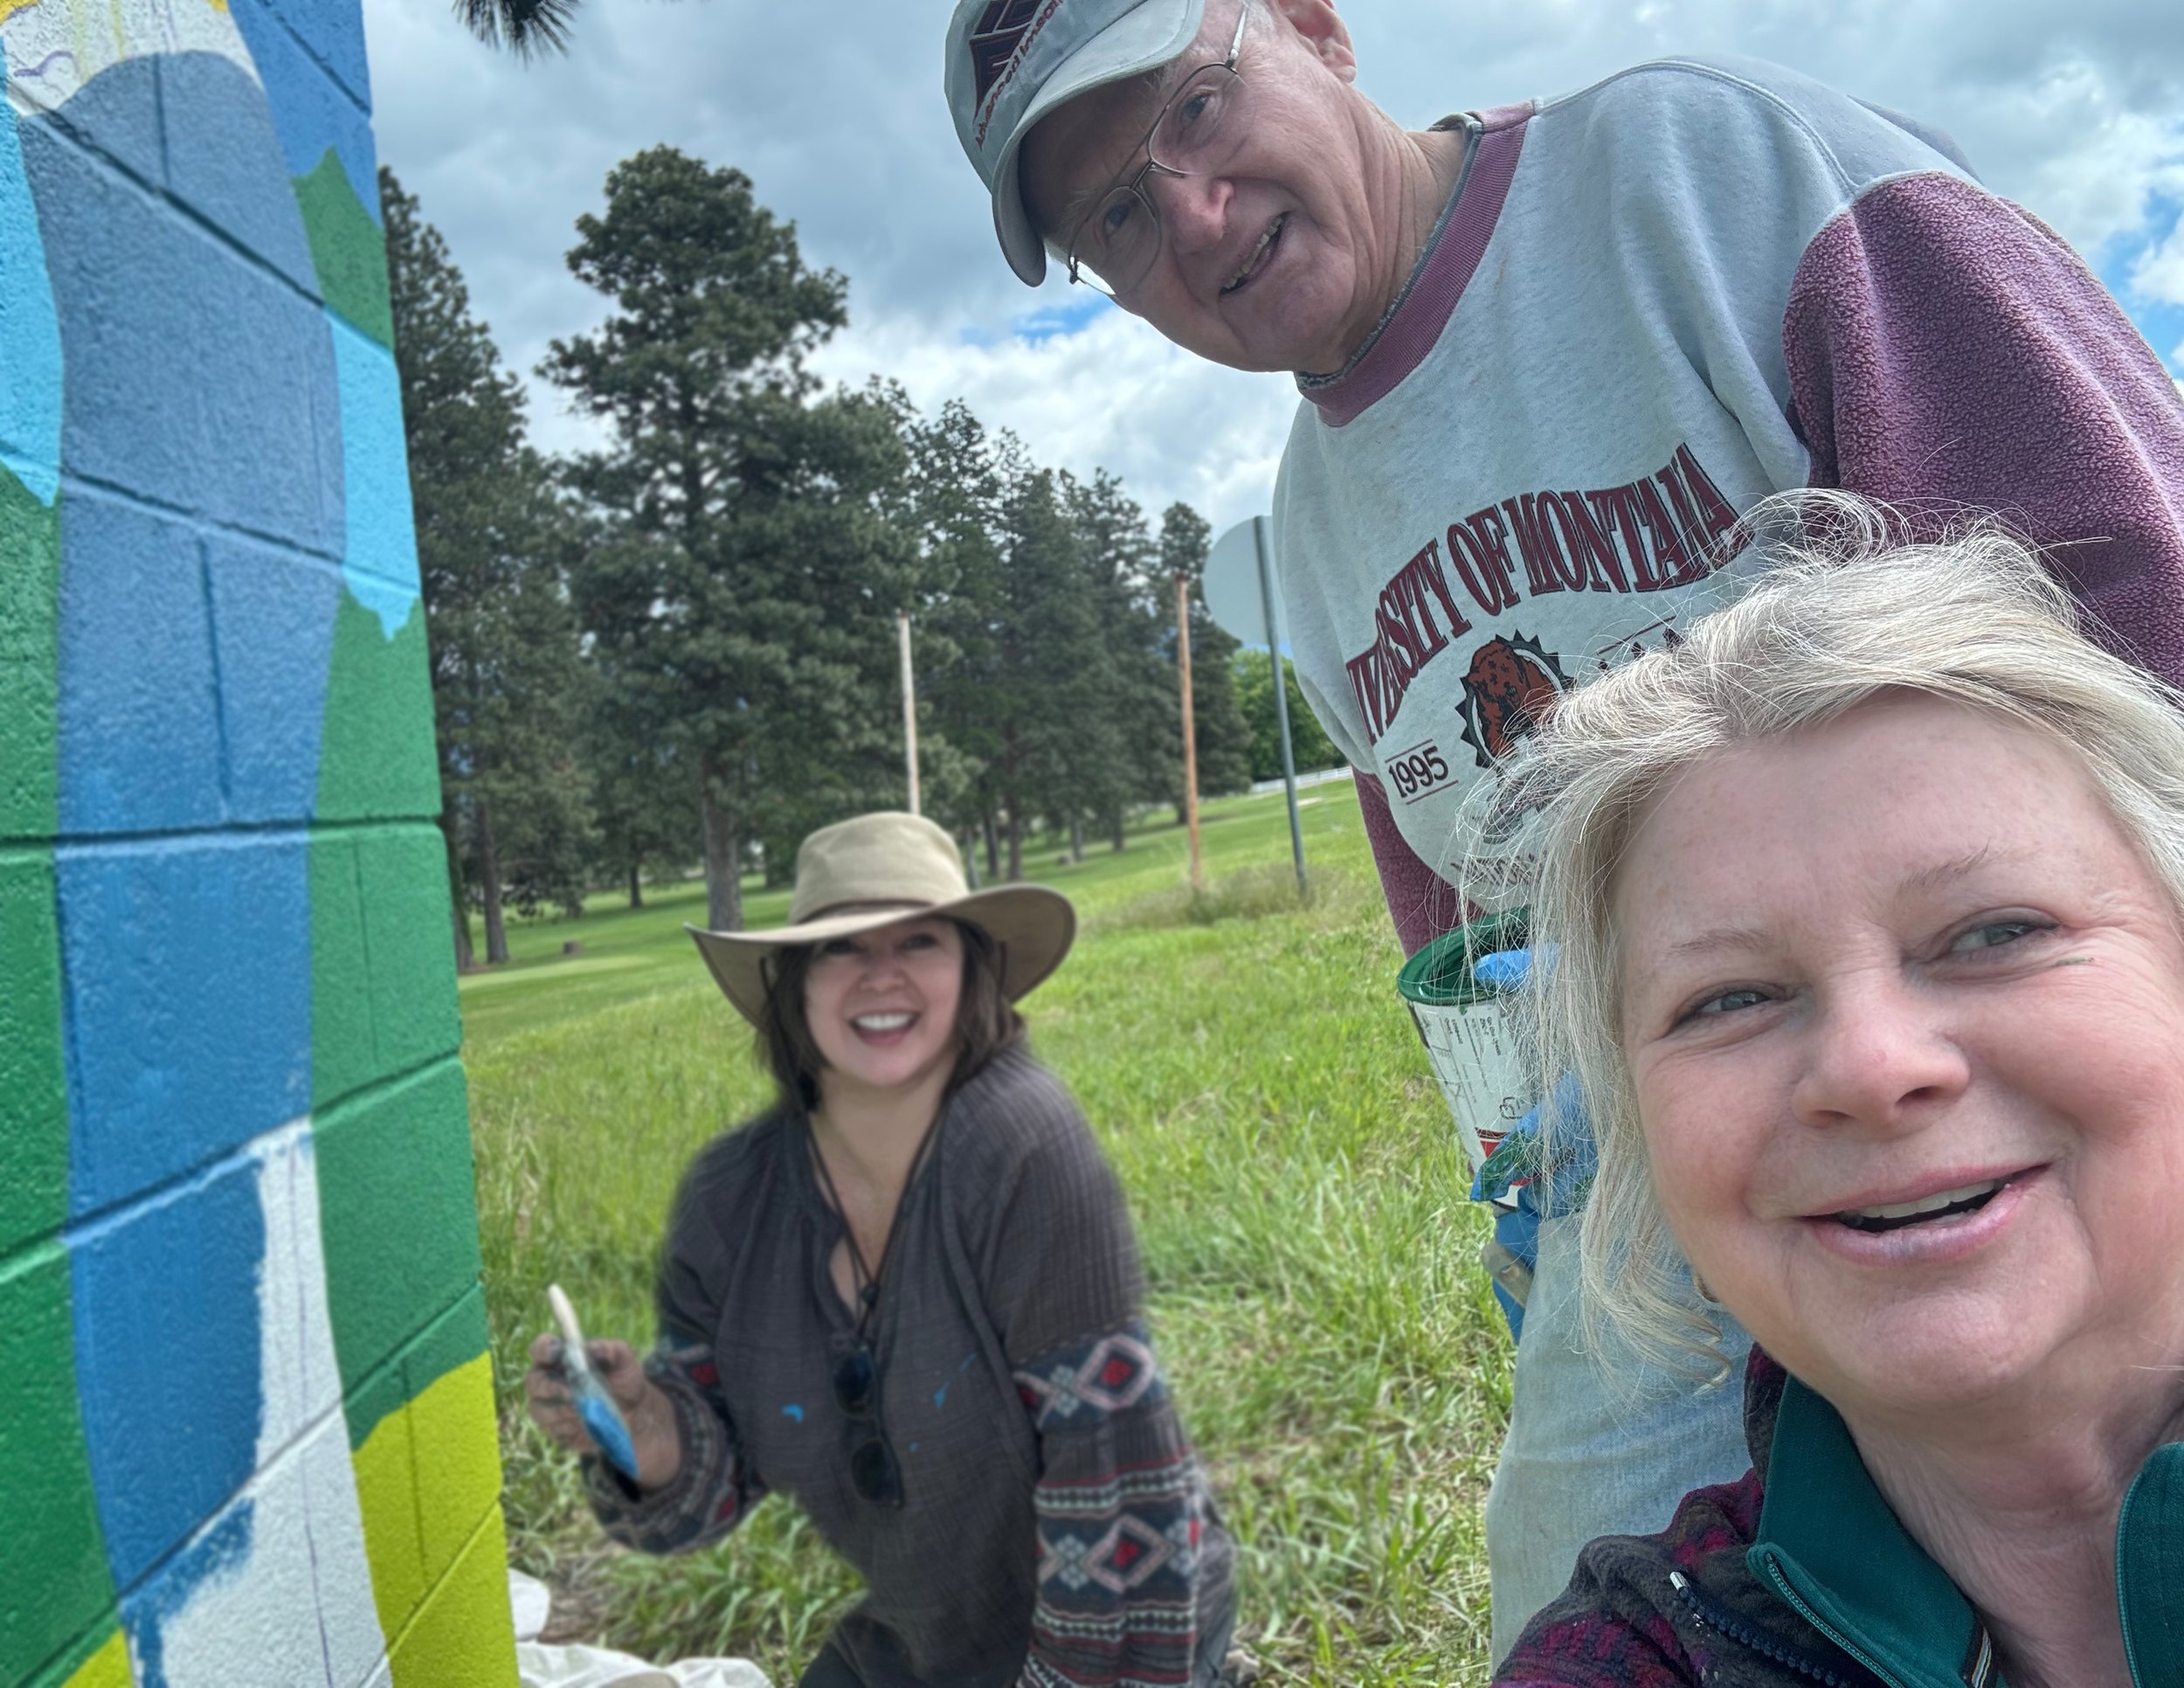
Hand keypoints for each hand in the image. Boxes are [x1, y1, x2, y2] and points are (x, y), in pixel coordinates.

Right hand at [523, 1332, 684, 1489]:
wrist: (635, 1411)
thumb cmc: (624, 1379)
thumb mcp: (624, 1360)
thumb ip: (609, 1349)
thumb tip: (591, 1348)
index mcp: (561, 1358)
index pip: (541, 1348)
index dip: (544, 1349)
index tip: (557, 1353)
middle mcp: (549, 1380)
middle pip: (533, 1382)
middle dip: (550, 1387)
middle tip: (571, 1392)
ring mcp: (549, 1407)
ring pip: (538, 1408)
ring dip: (559, 1410)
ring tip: (582, 1409)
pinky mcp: (556, 1429)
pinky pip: (551, 1429)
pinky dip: (566, 1426)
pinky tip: (583, 1423)